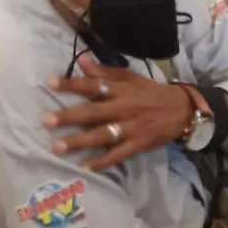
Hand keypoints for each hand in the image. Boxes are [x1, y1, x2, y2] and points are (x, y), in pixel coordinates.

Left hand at [42, 55, 195, 170]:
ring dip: (79, 141)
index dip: (72, 83)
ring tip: (57, 146)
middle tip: (46, 120)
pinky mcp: (137, 144)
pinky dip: (101, 162)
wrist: (180, 110)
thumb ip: (104, 71)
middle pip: (93, 111)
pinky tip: (84, 167)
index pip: (93, 84)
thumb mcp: (129, 77)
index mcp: (121, 89)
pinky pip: (117, 154)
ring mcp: (130, 127)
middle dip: (69, 116)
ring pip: (102, 134)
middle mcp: (123, 107)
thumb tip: (80, 60)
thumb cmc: (149, 92)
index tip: (50, 82)